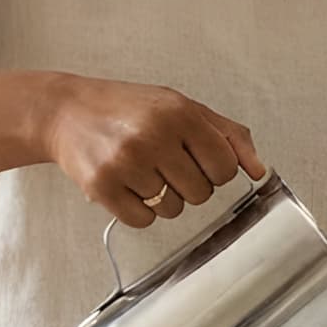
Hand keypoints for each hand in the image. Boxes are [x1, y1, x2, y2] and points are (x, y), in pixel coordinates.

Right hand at [37, 73, 265, 226]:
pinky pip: (144, 220)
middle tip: (167, 164)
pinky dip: (140, 210)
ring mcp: (126, 163)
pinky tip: (128, 185)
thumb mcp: (183, 107)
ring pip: (173, 209)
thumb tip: (259, 170)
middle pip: (201, 193)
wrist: (66, 111)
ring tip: (144, 171)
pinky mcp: (101, 187)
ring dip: (164, 198)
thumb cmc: (130, 109)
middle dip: (190, 185)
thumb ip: (228, 135)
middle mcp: (154, 136)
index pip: (225, 167)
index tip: (200, 161)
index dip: (217, 171)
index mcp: (180, 114)